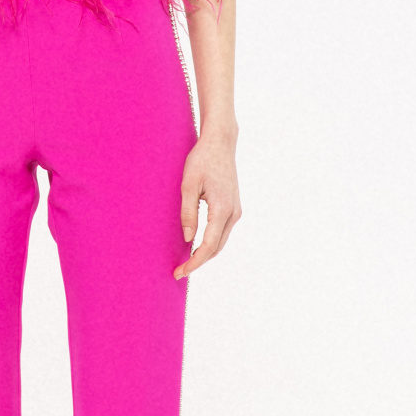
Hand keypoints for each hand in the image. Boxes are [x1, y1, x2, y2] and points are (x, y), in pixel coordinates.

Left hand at [175, 130, 240, 277]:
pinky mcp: (234, 207)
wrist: (220, 143)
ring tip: (186, 262)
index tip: (181, 272)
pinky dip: (211, 243)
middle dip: (198, 262)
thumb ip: (188, 213)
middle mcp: (233, 213)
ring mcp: (236, 210)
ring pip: (221, 241)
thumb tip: (188, 239)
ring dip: (205, 254)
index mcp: (222, 209)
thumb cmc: (202, 160)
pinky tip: (197, 246)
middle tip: (179, 272)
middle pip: (216, 248)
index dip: (195, 262)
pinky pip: (222, 232)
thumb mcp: (188, 185)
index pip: (208, 245)